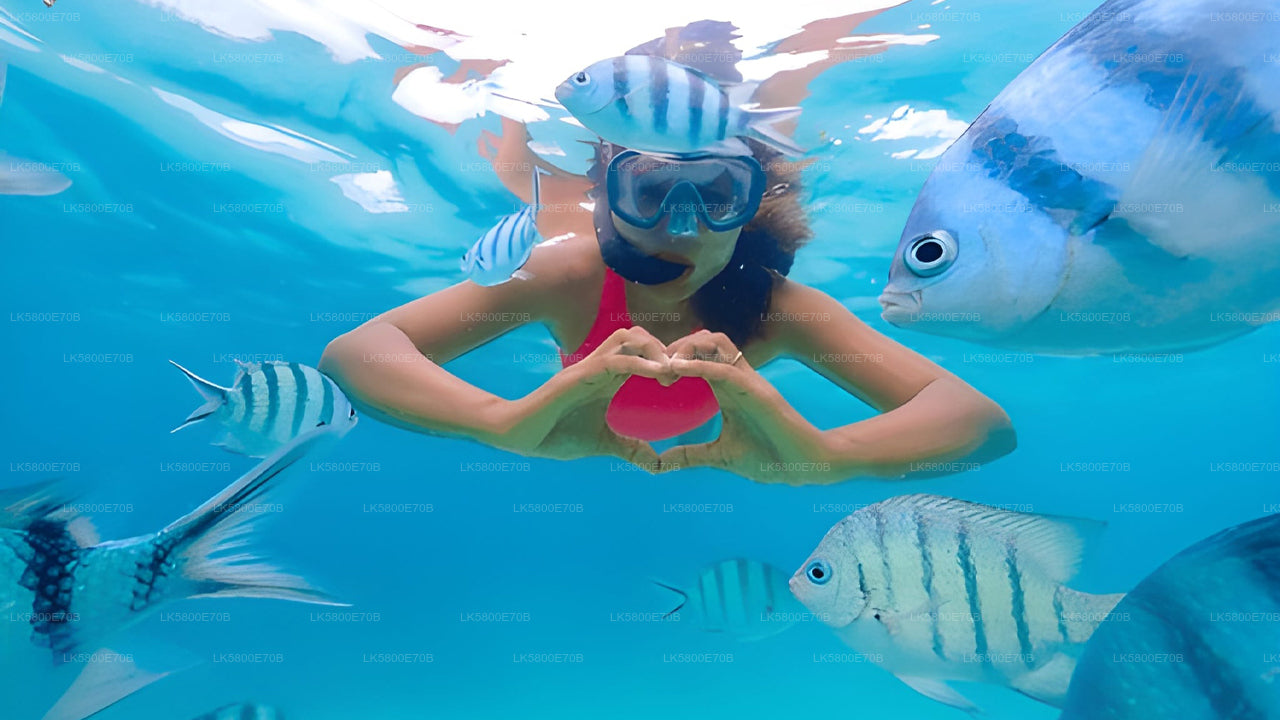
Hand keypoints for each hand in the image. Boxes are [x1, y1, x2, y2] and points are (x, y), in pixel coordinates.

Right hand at [487, 327, 675, 467]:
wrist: (521, 436)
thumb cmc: (556, 434)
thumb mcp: (603, 444)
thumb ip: (629, 449)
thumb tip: (657, 465)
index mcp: (609, 378)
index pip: (642, 353)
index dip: (667, 357)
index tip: (686, 377)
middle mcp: (602, 367)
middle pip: (638, 335)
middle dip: (664, 347)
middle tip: (680, 371)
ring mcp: (590, 368)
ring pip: (627, 338)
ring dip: (653, 349)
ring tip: (671, 369)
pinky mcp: (579, 376)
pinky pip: (613, 360)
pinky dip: (638, 362)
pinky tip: (657, 373)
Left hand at [658, 331, 843, 484]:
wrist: (803, 466)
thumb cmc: (769, 458)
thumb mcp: (719, 456)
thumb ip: (691, 455)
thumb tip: (662, 463)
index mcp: (728, 389)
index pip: (700, 356)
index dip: (674, 356)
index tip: (651, 371)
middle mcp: (737, 378)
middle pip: (705, 340)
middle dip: (677, 345)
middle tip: (654, 364)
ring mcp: (748, 381)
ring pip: (716, 342)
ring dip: (687, 347)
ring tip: (665, 364)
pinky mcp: (757, 391)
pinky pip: (726, 368)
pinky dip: (700, 364)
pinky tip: (678, 369)